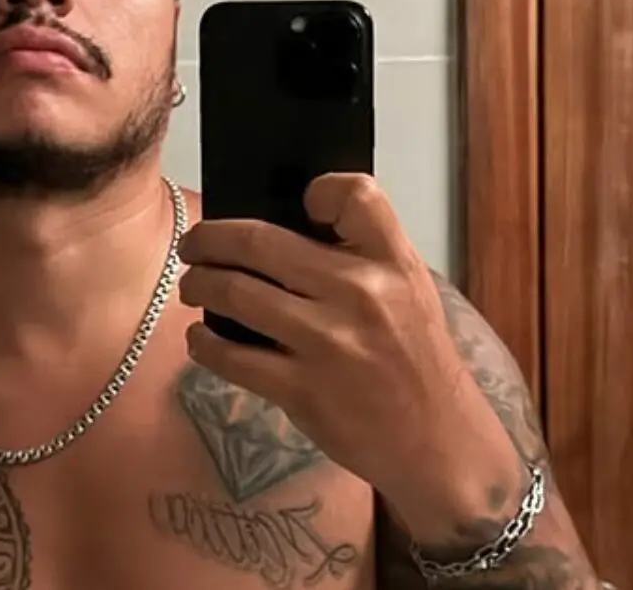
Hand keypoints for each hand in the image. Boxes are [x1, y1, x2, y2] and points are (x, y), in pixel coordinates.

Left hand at [177, 173, 522, 542]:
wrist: (439, 442)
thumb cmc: (416, 359)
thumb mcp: (409, 290)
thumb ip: (360, 255)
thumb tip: (284, 227)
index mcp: (392, 262)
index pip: (355, 194)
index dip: (319, 189)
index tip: (295, 203)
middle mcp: (359, 293)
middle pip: (260, 243)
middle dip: (209, 239)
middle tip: (193, 245)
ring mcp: (327, 342)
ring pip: (235, 293)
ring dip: (199, 286)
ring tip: (194, 287)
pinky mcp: (302, 390)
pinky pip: (232, 357)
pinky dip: (204, 343)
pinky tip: (202, 339)